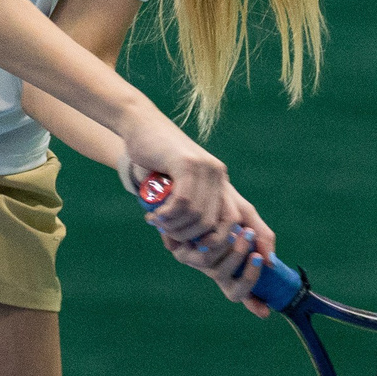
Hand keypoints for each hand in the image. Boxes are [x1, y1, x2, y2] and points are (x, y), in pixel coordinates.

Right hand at [116, 109, 239, 251]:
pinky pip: (183, 203)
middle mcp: (218, 174)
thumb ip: (184, 211)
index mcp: (220, 181)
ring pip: (197, 216)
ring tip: (158, 223)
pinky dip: (168, 216)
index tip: (195, 249)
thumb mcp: (174, 187)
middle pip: (215, 225)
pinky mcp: (187, 163)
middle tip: (168, 236)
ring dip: (175, 228)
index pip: (236, 220)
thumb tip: (184, 249)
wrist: (140, 125)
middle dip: (190, 238)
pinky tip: (156, 216)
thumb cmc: (153, 159)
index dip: (221, 242)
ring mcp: (205, 168)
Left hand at [157, 196, 278, 318]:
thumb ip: (263, 237)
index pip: (243, 292)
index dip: (254, 305)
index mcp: (231, 266)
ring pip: (217, 272)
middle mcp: (214, 269)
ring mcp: (196, 262)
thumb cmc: (225, 202)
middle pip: (234, 288)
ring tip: (243, 232)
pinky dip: (215, 245)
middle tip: (255, 249)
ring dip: (233, 255)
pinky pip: (201, 258)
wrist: (197, 182)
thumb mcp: (248, 217)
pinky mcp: (179, 251)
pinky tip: (223, 229)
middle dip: (247, 270)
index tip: (266, 311)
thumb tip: (272, 263)